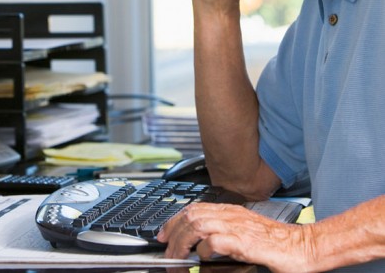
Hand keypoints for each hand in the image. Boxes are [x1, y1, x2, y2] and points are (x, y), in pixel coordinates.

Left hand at [157, 202, 310, 272]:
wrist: (302, 247)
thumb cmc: (277, 244)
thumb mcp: (244, 235)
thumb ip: (224, 235)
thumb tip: (201, 247)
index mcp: (231, 211)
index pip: (194, 208)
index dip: (174, 220)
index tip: (163, 234)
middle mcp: (231, 215)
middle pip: (191, 215)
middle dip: (172, 232)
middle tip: (165, 250)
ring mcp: (237, 226)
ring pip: (197, 224)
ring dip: (182, 242)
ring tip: (177, 258)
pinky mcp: (245, 242)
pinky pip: (216, 240)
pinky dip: (204, 248)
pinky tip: (202, 257)